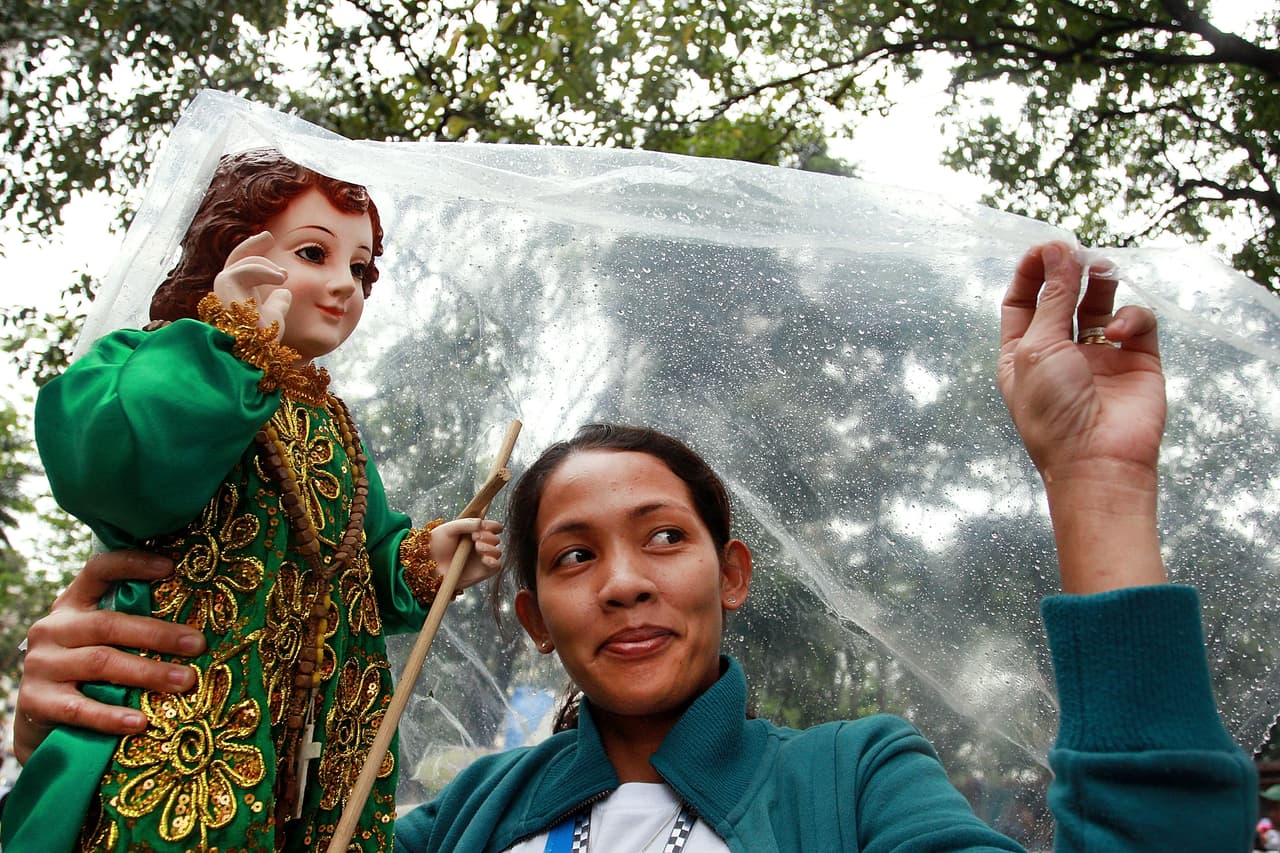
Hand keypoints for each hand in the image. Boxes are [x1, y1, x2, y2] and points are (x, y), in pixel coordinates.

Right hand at [14, 552, 205, 762]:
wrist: (38, 718)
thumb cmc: (85, 670)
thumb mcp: (100, 640)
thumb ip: (130, 625)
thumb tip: (195, 627)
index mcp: (72, 605)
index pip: (98, 571)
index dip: (132, 564)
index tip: (171, 566)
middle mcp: (52, 629)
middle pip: (109, 623)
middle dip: (158, 634)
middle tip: (198, 645)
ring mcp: (41, 665)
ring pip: (101, 662)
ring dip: (147, 673)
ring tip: (185, 682)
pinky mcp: (36, 702)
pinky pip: (80, 708)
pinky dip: (112, 716)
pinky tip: (141, 722)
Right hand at [212, 231, 291, 334]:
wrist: (257, 353)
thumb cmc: (263, 341)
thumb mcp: (275, 318)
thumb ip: (278, 304)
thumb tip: (284, 292)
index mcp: (239, 294)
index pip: (242, 267)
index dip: (254, 252)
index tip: (269, 239)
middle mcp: (228, 291)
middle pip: (236, 259)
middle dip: (252, 245)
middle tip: (268, 235)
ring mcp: (223, 290)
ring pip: (240, 263)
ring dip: (264, 265)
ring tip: (283, 276)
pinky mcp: (224, 290)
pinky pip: (241, 270)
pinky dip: (261, 270)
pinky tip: (280, 278)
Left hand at [429, 518, 503, 588]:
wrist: (428, 565)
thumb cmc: (436, 545)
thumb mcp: (449, 529)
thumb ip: (466, 523)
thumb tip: (482, 523)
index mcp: (474, 532)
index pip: (492, 527)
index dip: (493, 526)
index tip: (487, 526)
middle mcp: (480, 545)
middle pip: (495, 539)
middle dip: (488, 536)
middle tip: (475, 537)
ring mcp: (481, 559)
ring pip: (497, 552)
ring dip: (490, 548)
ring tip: (477, 547)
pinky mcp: (482, 572)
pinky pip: (496, 566)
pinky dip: (494, 562)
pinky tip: (485, 559)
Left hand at [998, 241, 1167, 592]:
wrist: (1098, 461)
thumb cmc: (1053, 412)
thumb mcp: (1037, 349)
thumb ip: (1051, 298)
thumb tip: (1056, 252)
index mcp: (1022, 352)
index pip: (1022, 301)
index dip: (1031, 271)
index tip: (1043, 246)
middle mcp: (1059, 351)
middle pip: (1062, 295)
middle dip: (1068, 271)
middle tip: (1076, 253)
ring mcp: (1099, 355)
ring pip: (1101, 302)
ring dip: (1100, 282)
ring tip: (1101, 272)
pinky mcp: (1137, 360)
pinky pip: (1135, 322)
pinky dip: (1128, 318)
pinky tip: (1116, 334)